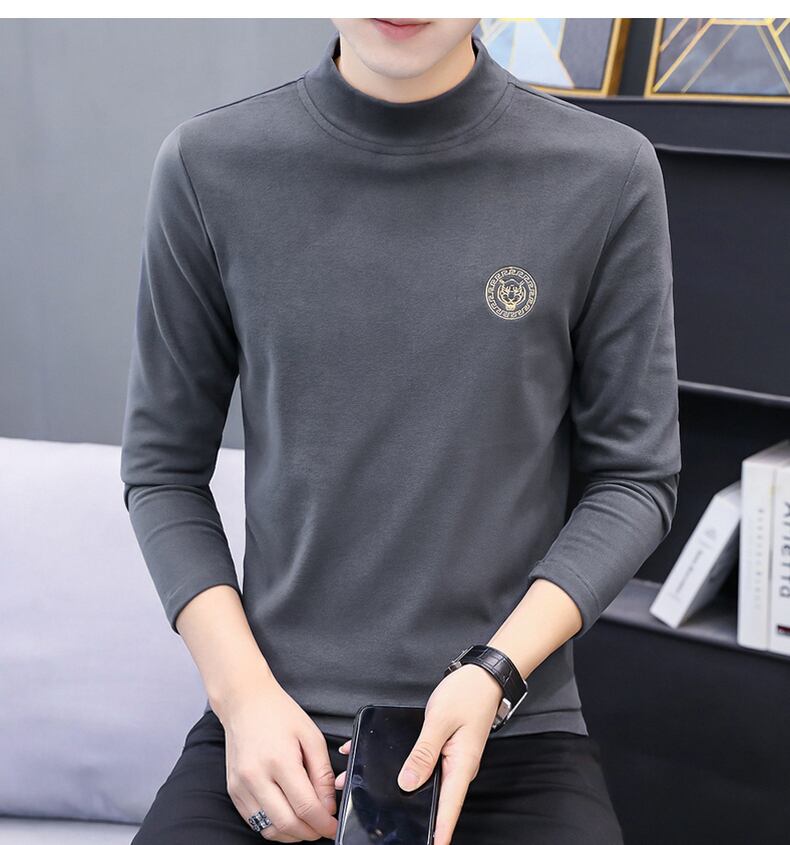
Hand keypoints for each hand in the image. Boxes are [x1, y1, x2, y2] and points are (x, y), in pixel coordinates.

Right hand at [215, 674, 337, 841]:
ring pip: (269, 830)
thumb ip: (322, 773)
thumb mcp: (311, 736)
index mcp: (279, 760)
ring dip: (292, 834)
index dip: (324, 823)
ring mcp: (241, 786)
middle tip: (323, 828)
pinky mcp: (233, 791)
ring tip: (307, 824)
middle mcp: (256, 777)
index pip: (305, 807)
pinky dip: (274, 827)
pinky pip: (255, 821)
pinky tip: (287, 816)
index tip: (333, 826)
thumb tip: (328, 806)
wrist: (245, 702)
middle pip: (287, 824)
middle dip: (311, 833)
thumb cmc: (279, 714)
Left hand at [333, 666, 502, 844]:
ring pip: (423, 781)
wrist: (482, 676)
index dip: (439, 833)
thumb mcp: (440, 721)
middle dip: (408, 812)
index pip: (448, 809)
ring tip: (363, 788)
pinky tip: (378, 761)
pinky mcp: (444, 750)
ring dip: (399, 788)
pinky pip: (422, 763)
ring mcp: (451, 760)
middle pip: (432, 799)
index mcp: (461, 766)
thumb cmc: (467, 694)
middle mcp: (457, 768)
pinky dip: (402, 766)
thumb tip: (407, 783)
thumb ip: (423, 752)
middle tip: (381, 821)